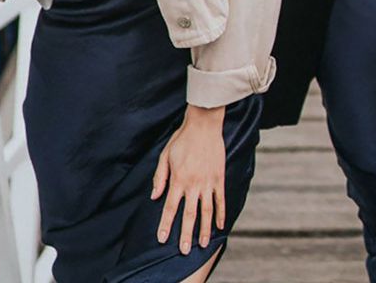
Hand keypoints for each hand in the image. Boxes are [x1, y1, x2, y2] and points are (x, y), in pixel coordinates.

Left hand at [151, 105, 225, 254]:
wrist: (204, 124)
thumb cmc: (182, 138)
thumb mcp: (165, 155)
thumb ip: (159, 177)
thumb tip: (154, 196)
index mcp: (178, 179)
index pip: (170, 207)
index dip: (166, 224)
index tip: (163, 238)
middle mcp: (193, 184)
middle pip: (189, 214)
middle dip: (186, 234)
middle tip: (184, 250)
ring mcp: (208, 182)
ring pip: (206, 211)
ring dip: (204, 229)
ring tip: (202, 244)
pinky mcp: (219, 177)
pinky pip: (221, 199)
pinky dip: (221, 214)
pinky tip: (220, 225)